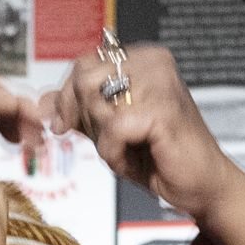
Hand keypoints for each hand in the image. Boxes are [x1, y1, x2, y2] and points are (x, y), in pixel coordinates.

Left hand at [49, 39, 244, 244]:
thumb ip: (80, 111)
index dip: (66, 96)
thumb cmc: (160, 156)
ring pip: (95, 103)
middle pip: (84, 79)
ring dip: (101, 137)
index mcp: (143, 59)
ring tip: (125, 149)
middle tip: (104, 141)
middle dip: (82, 117)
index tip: (63, 123)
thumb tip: (43, 102)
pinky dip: (114, 152)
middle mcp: (153, 63)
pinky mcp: (163, 110)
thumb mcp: (109, 130)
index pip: (83, 63)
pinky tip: (132, 158)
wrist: (201, 185)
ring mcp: (160, 84)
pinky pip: (112, 129)